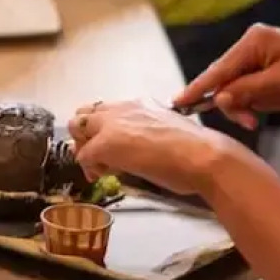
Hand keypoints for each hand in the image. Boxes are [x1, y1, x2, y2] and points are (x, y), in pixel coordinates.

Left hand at [68, 100, 229, 196]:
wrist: (203, 156)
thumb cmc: (197, 152)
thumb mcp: (168, 133)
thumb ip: (149, 135)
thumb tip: (140, 151)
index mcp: (140, 103)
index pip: (106, 109)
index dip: (102, 128)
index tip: (110, 146)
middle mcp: (124, 107)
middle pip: (84, 114)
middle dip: (85, 135)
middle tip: (96, 156)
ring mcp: (112, 124)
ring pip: (77, 127)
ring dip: (83, 147)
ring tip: (99, 167)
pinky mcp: (106, 143)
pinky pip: (83, 154)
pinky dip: (89, 167)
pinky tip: (101, 176)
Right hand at [175, 24, 279, 129]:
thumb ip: (249, 90)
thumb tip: (219, 99)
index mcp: (252, 41)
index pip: (219, 68)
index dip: (199, 87)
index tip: (177, 103)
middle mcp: (251, 45)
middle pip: (227, 80)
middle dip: (238, 102)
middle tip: (250, 122)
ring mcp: (259, 56)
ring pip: (240, 88)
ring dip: (256, 102)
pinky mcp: (267, 67)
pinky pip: (253, 89)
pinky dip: (266, 98)